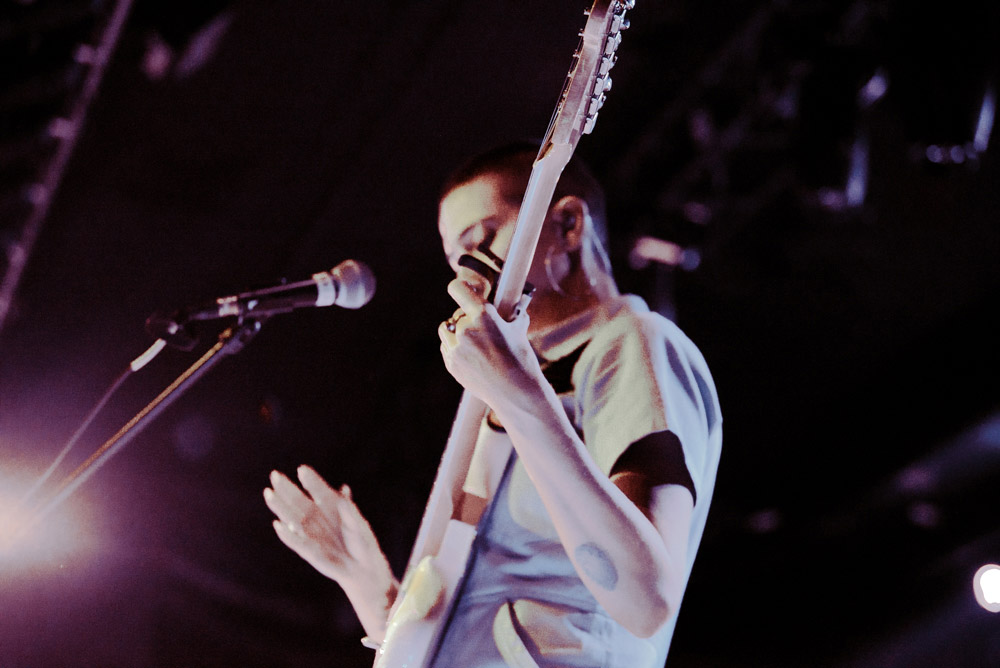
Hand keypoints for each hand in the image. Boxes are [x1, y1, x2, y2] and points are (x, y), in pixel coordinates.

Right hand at [264, 465, 393, 596]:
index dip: (311, 480)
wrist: (361, 566)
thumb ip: (349, 511)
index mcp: (331, 506)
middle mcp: (317, 517)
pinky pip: (296, 541)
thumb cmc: (360, 541)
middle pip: (299, 501)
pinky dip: (287, 534)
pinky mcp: (308, 550)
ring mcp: (311, 532)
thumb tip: (344, 491)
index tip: (302, 469)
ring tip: (269, 494)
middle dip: (287, 488)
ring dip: (280, 506)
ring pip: (292, 517)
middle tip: (275, 475)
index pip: (319, 490)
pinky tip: (278, 525)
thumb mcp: (358, 524)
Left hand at [437, 272, 537, 406]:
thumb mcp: (519, 331)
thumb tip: (517, 306)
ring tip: (473, 340)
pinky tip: (472, 355)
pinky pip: (447, 347)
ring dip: (456, 331)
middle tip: (481, 326)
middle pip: (457, 313)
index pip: (458, 289)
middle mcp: (465, 329)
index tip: (462, 288)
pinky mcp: (451, 364)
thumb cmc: (521, 359)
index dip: (459, 287)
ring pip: (447, 330)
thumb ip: (511, 315)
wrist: (516, 393)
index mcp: (482, 315)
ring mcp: (456, 348)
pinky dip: (455, 347)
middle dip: (467, 317)